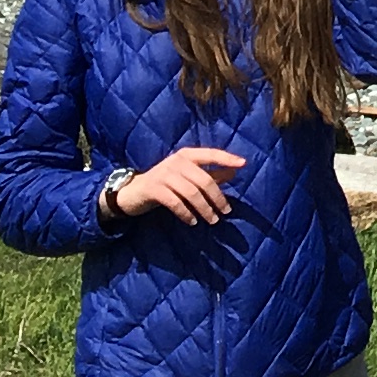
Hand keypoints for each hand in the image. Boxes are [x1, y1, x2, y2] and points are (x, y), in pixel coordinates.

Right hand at [110, 146, 245, 225]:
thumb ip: (210, 174)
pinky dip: (186, 213)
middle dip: (217, 197)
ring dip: (204, 208)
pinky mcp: (154, 189)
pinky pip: (175, 203)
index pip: (210, 154)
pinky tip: (193, 222)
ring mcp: (164, 174)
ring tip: (212, 220)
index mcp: (186, 155)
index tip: (243, 164)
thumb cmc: (165, 183)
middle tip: (225, 211)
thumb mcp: (188, 176)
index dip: (227, 158)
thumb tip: (235, 171)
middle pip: (203, 179)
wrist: (133, 192)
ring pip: (191, 192)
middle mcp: (176, 161)